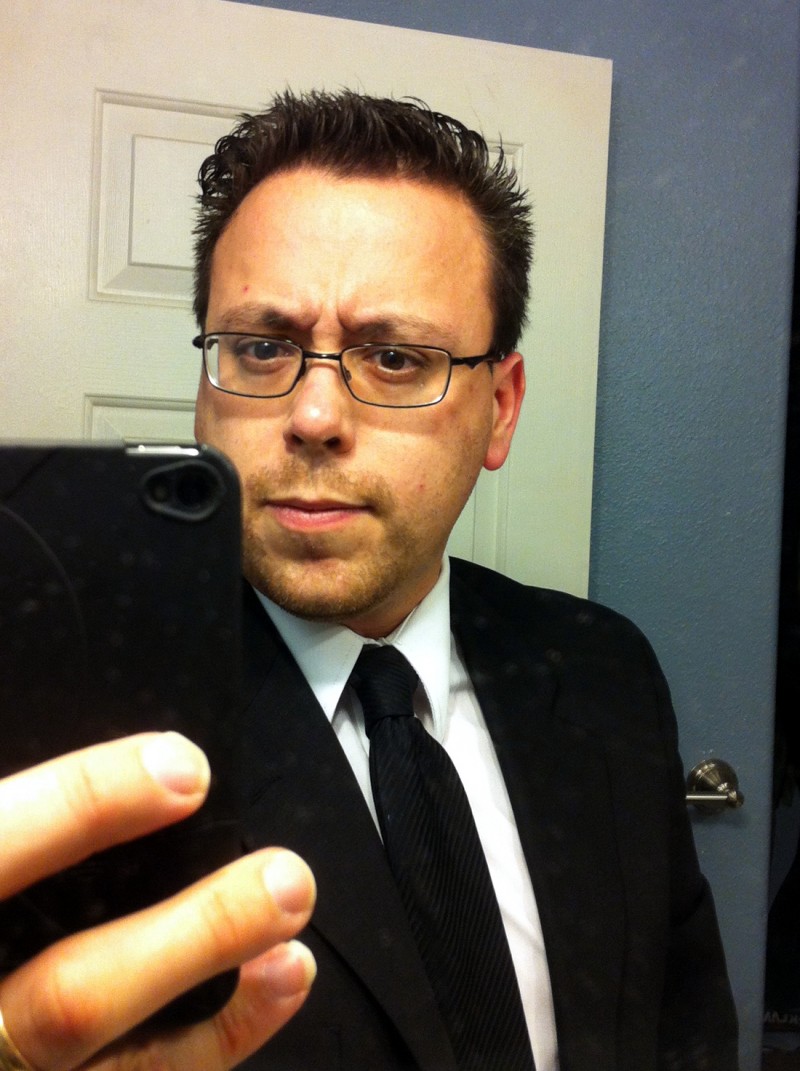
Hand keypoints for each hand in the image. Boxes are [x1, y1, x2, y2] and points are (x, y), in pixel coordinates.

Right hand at [0, 733, 315, 1070]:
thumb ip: (4, 823)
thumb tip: (93, 771)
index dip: (84, 806)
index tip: (182, 767)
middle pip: (65, 999)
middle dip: (188, 936)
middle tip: (284, 875)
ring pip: (104, 1061)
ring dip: (214, 1002)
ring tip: (291, 921)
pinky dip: (212, 1044)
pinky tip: (275, 983)